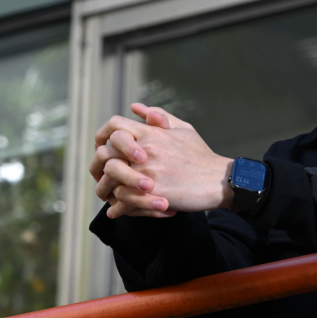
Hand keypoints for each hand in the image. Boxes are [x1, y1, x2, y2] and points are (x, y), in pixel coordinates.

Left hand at [91, 103, 233, 218]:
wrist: (217, 180)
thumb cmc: (200, 155)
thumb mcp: (182, 128)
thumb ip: (158, 116)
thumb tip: (135, 107)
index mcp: (152, 133)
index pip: (114, 125)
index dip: (102, 135)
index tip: (101, 147)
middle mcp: (146, 150)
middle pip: (105, 153)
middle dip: (99, 166)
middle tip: (101, 176)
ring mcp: (148, 172)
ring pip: (110, 180)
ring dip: (105, 189)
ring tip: (107, 196)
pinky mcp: (152, 193)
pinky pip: (123, 201)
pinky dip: (117, 208)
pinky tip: (116, 210)